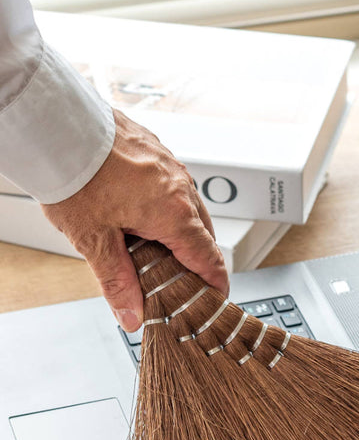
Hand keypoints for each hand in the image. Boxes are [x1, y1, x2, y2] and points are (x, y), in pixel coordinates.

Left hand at [41, 109, 228, 331]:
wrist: (60, 123)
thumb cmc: (76, 173)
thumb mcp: (93, 240)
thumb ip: (117, 282)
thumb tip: (132, 315)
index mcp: (174, 215)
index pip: (210, 259)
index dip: (216, 283)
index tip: (217, 297)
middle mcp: (181, 190)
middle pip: (204, 236)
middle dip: (197, 260)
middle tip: (180, 281)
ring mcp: (173, 167)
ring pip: (190, 209)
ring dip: (181, 231)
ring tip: (156, 246)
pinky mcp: (160, 152)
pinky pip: (176, 187)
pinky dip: (169, 206)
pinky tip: (142, 211)